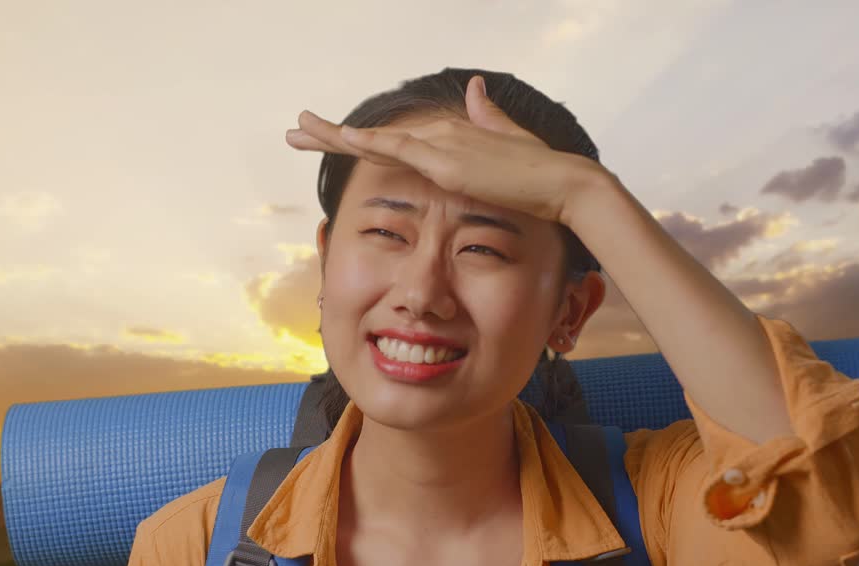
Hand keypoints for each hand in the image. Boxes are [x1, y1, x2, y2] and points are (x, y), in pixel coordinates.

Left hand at [284, 75, 602, 226]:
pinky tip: (343, 136)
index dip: (358, 138)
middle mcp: (441, 136)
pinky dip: (369, 142)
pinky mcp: (447, 163)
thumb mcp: (507, 142)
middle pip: (375, 136)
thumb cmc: (538, 174)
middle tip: (295, 131)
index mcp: (451, 137)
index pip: (393, 138)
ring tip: (297, 132)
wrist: (563, 183)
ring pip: (376, 139)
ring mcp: (442, 147)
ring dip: (334, 136)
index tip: (329, 136)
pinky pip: (400, 150)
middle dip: (332, 134)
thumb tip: (474, 88)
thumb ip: (486, 117)